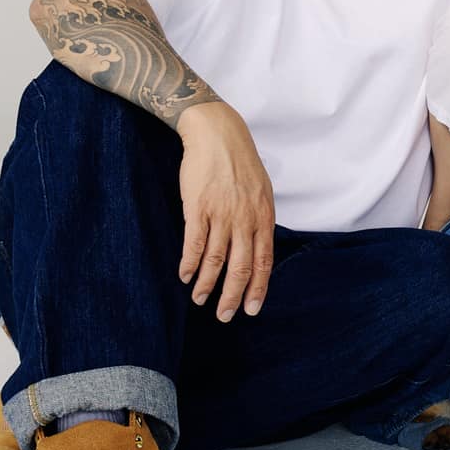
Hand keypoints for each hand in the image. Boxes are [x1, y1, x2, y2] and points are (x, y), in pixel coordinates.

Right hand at [175, 103, 275, 319]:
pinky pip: (194, 244)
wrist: (216, 133)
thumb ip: (259, 219)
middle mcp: (245, 218)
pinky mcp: (198, 207)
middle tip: (225, 316)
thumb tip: (259, 246)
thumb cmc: (240, 161)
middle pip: (241, 267)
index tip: (251, 309)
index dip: (257, 288)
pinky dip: (190, 264)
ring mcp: (221, 214)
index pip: (264, 261)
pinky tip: (184, 276)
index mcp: (263, 216)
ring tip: (199, 299)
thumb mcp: (261, 190)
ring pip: (216, 260)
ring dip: (206, 284)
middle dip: (233, 296)